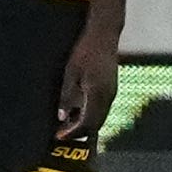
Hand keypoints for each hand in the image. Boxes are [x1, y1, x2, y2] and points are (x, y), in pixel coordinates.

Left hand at [55, 25, 118, 139]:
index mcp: (97, 94)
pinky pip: (102, 109)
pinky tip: (78, 113)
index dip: (72, 132)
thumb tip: (62, 116)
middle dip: (79, 132)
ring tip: (68, 125)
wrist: (104, 34)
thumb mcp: (70, 73)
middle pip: (95, 124)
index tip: (59, 137)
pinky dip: (91, 116)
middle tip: (62, 134)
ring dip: (85, 125)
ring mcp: (112, 92)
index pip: (86, 123)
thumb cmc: (86, 50)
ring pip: (100, 117)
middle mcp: (108, 96)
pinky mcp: (112, 88)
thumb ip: (66, 96)